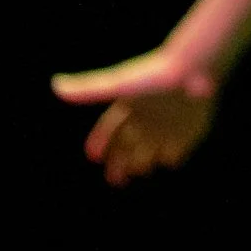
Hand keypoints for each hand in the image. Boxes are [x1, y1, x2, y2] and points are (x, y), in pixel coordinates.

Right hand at [50, 48, 219, 182]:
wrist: (194, 70)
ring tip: (136, 170)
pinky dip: (171, 158)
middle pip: (128, 145)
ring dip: (142, 162)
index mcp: (130, 104)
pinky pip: (177, 150)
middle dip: (118, 162)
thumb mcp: (118, 85)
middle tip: (114, 180)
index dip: (100, 141)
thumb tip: (55, 83)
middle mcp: (147, 117)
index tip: (92, 156)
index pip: (110, 128)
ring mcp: (167, 124)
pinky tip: (166, 160)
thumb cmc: (154, 77)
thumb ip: (88, 89)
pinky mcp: (188, 129)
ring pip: (150, 151)